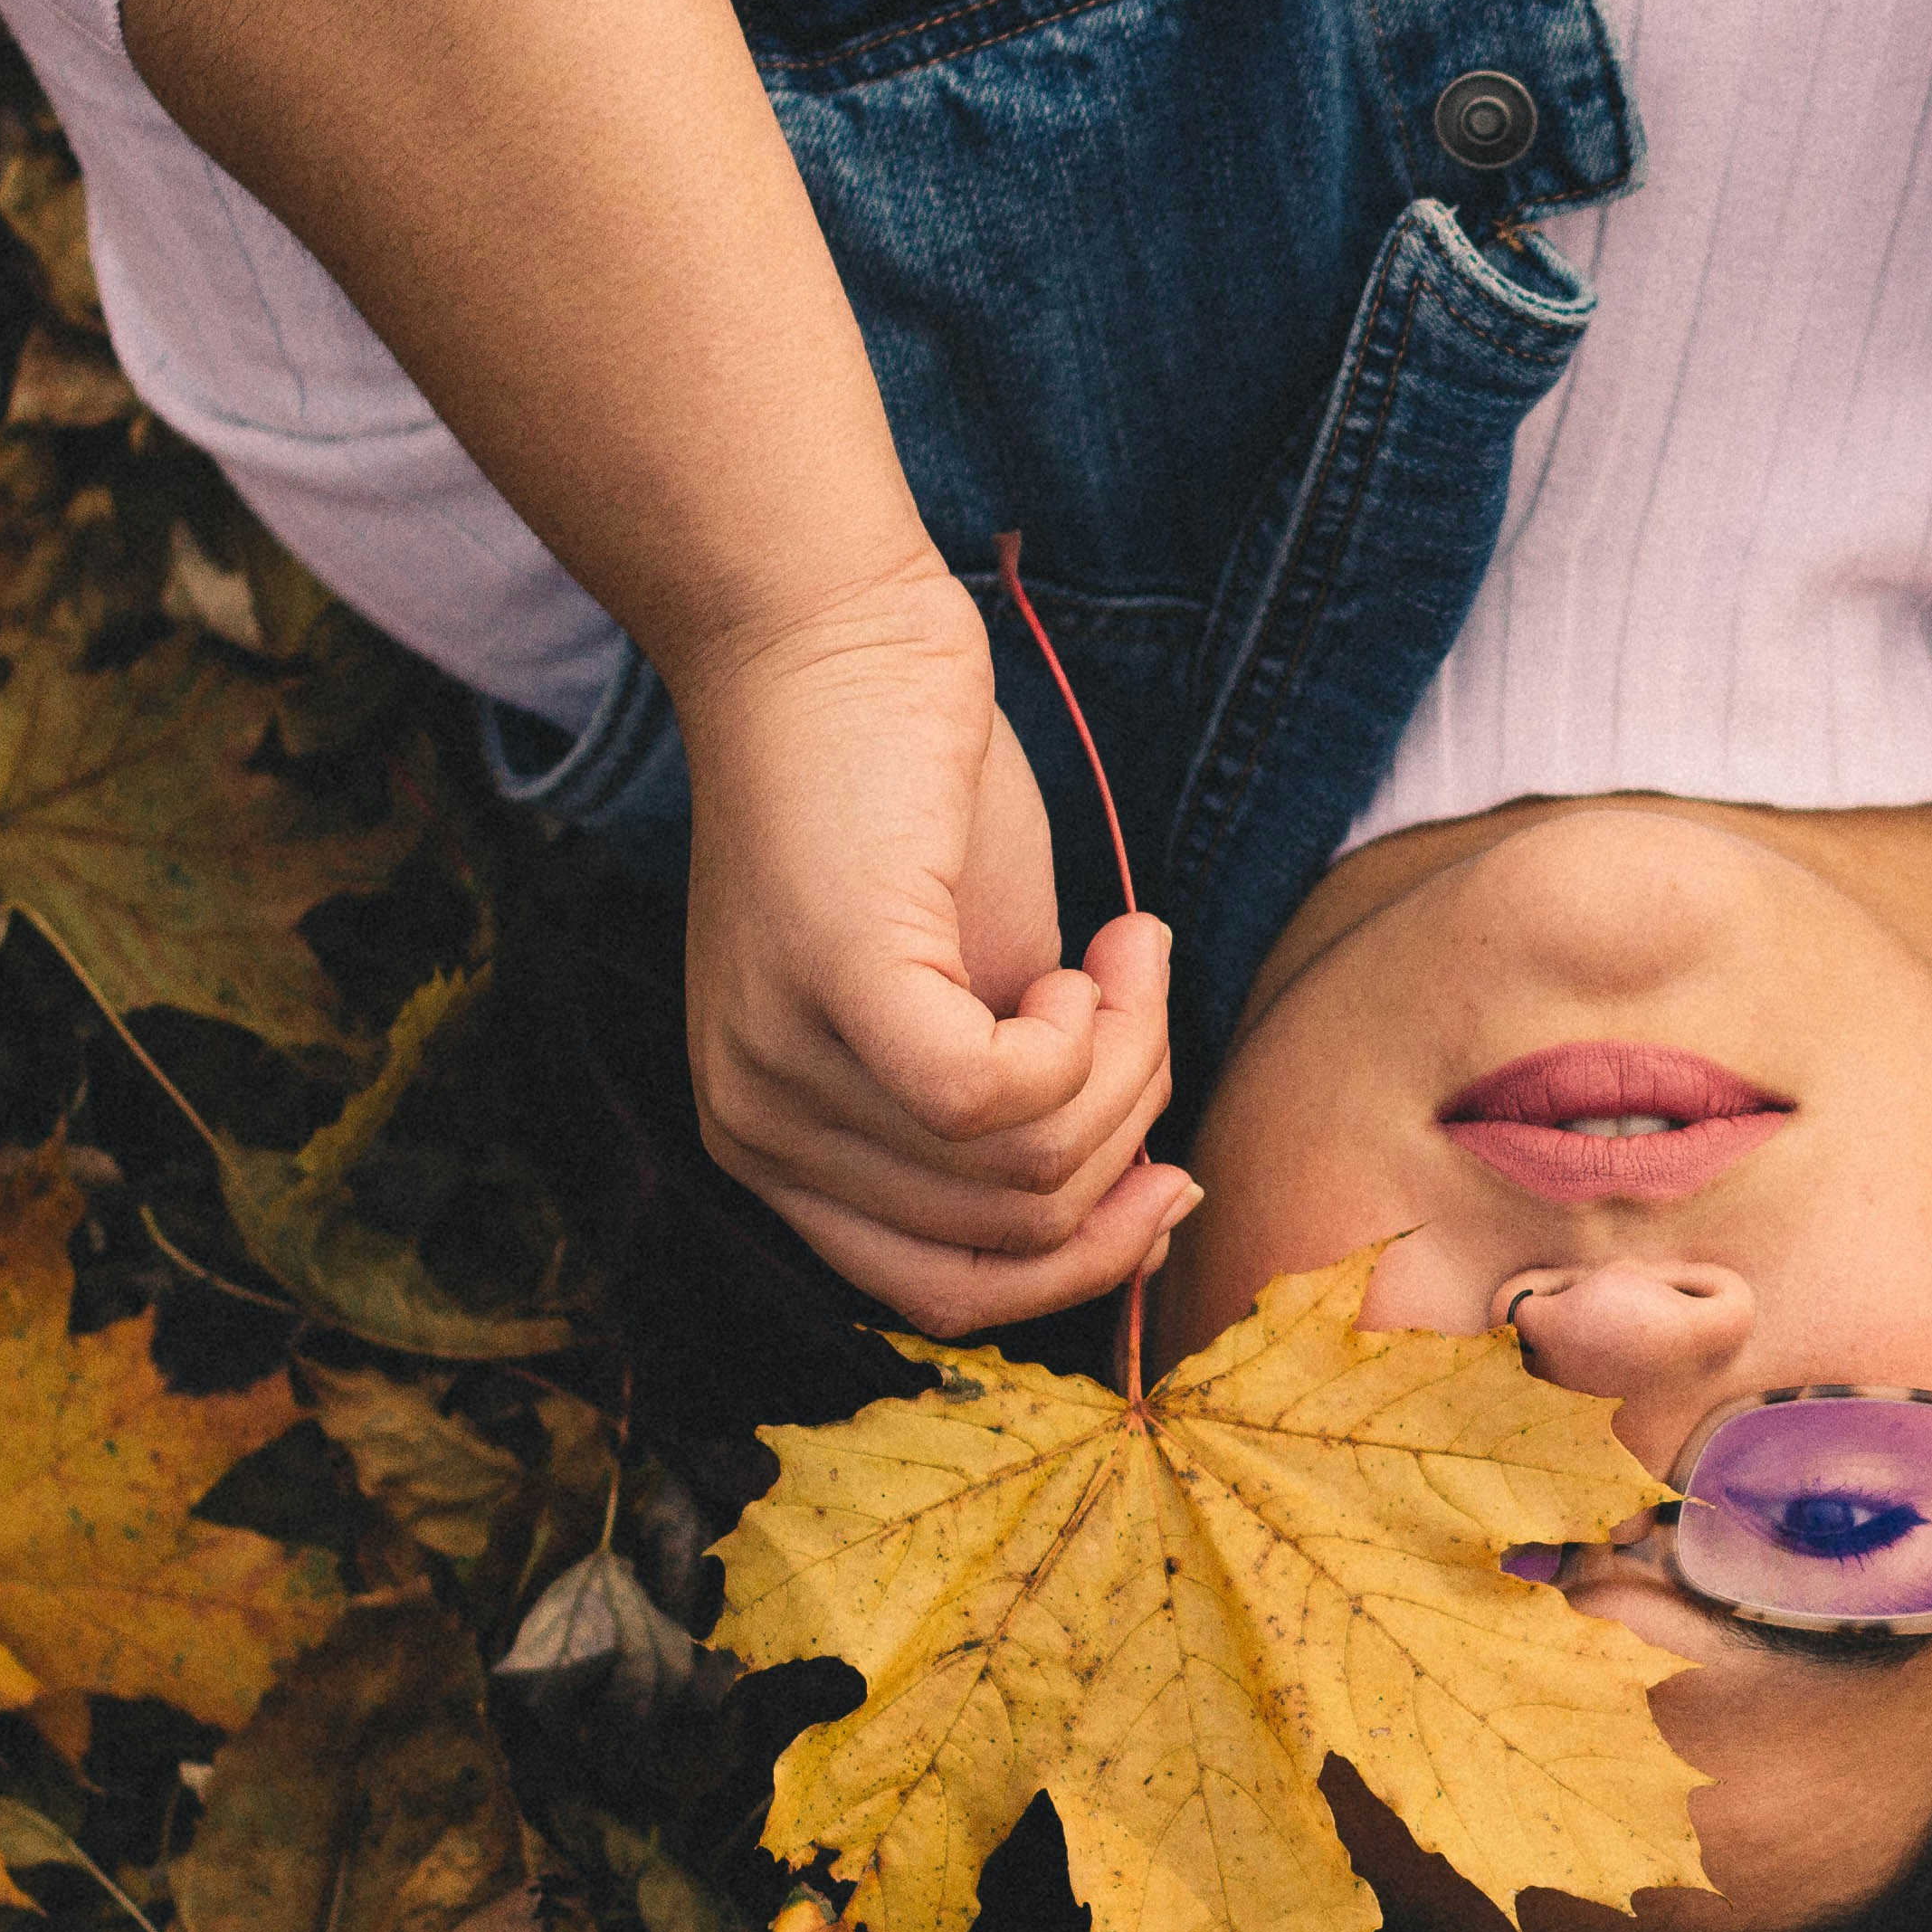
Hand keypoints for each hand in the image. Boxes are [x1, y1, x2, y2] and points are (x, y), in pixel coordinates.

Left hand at [671, 560, 1193, 1334]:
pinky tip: (1090, 951)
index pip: (943, 1294)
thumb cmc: (911, 801)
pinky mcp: (838, 986)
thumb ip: (1022, 1112)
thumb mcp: (977, 996)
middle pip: (1009, 1235)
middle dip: (1128, 1127)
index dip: (1082, 1261)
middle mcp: (758, 1132)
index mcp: (780, 1152)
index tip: (1173, 1178)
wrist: (831, 637)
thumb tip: (1145, 1212)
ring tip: (1124, 950)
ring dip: (1127, 1059)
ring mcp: (784, 1066)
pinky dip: (1087, 1036)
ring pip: (1026, 1167)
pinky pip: (999, 1097)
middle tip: (1145, 997)